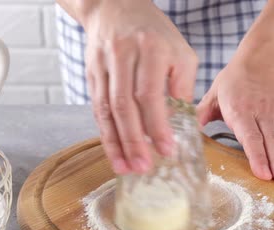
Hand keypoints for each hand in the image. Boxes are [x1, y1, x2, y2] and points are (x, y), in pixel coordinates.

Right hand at [80, 0, 197, 173]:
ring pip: (106, 110)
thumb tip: (181, 125)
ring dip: (116, 143)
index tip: (166, 150)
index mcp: (150, 49)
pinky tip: (114, 152)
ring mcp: (103, 65)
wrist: (115, 7)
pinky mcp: (91, 74)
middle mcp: (122, 56)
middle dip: (133, 141)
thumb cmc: (155, 34)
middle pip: (124, 105)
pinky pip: (96, 108)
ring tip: (126, 168)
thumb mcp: (180, 52)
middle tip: (143, 167)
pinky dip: (105, 133)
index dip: (157, 125)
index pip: (149, 93)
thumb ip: (182, 87)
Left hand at [197, 61, 273, 183]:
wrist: (264, 58)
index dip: (256, 155)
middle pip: (270, 140)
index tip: (261, 172)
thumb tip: (184, 132)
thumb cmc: (236, 78)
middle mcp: (261, 113)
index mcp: (240, 109)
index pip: (250, 136)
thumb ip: (200, 114)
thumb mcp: (214, 93)